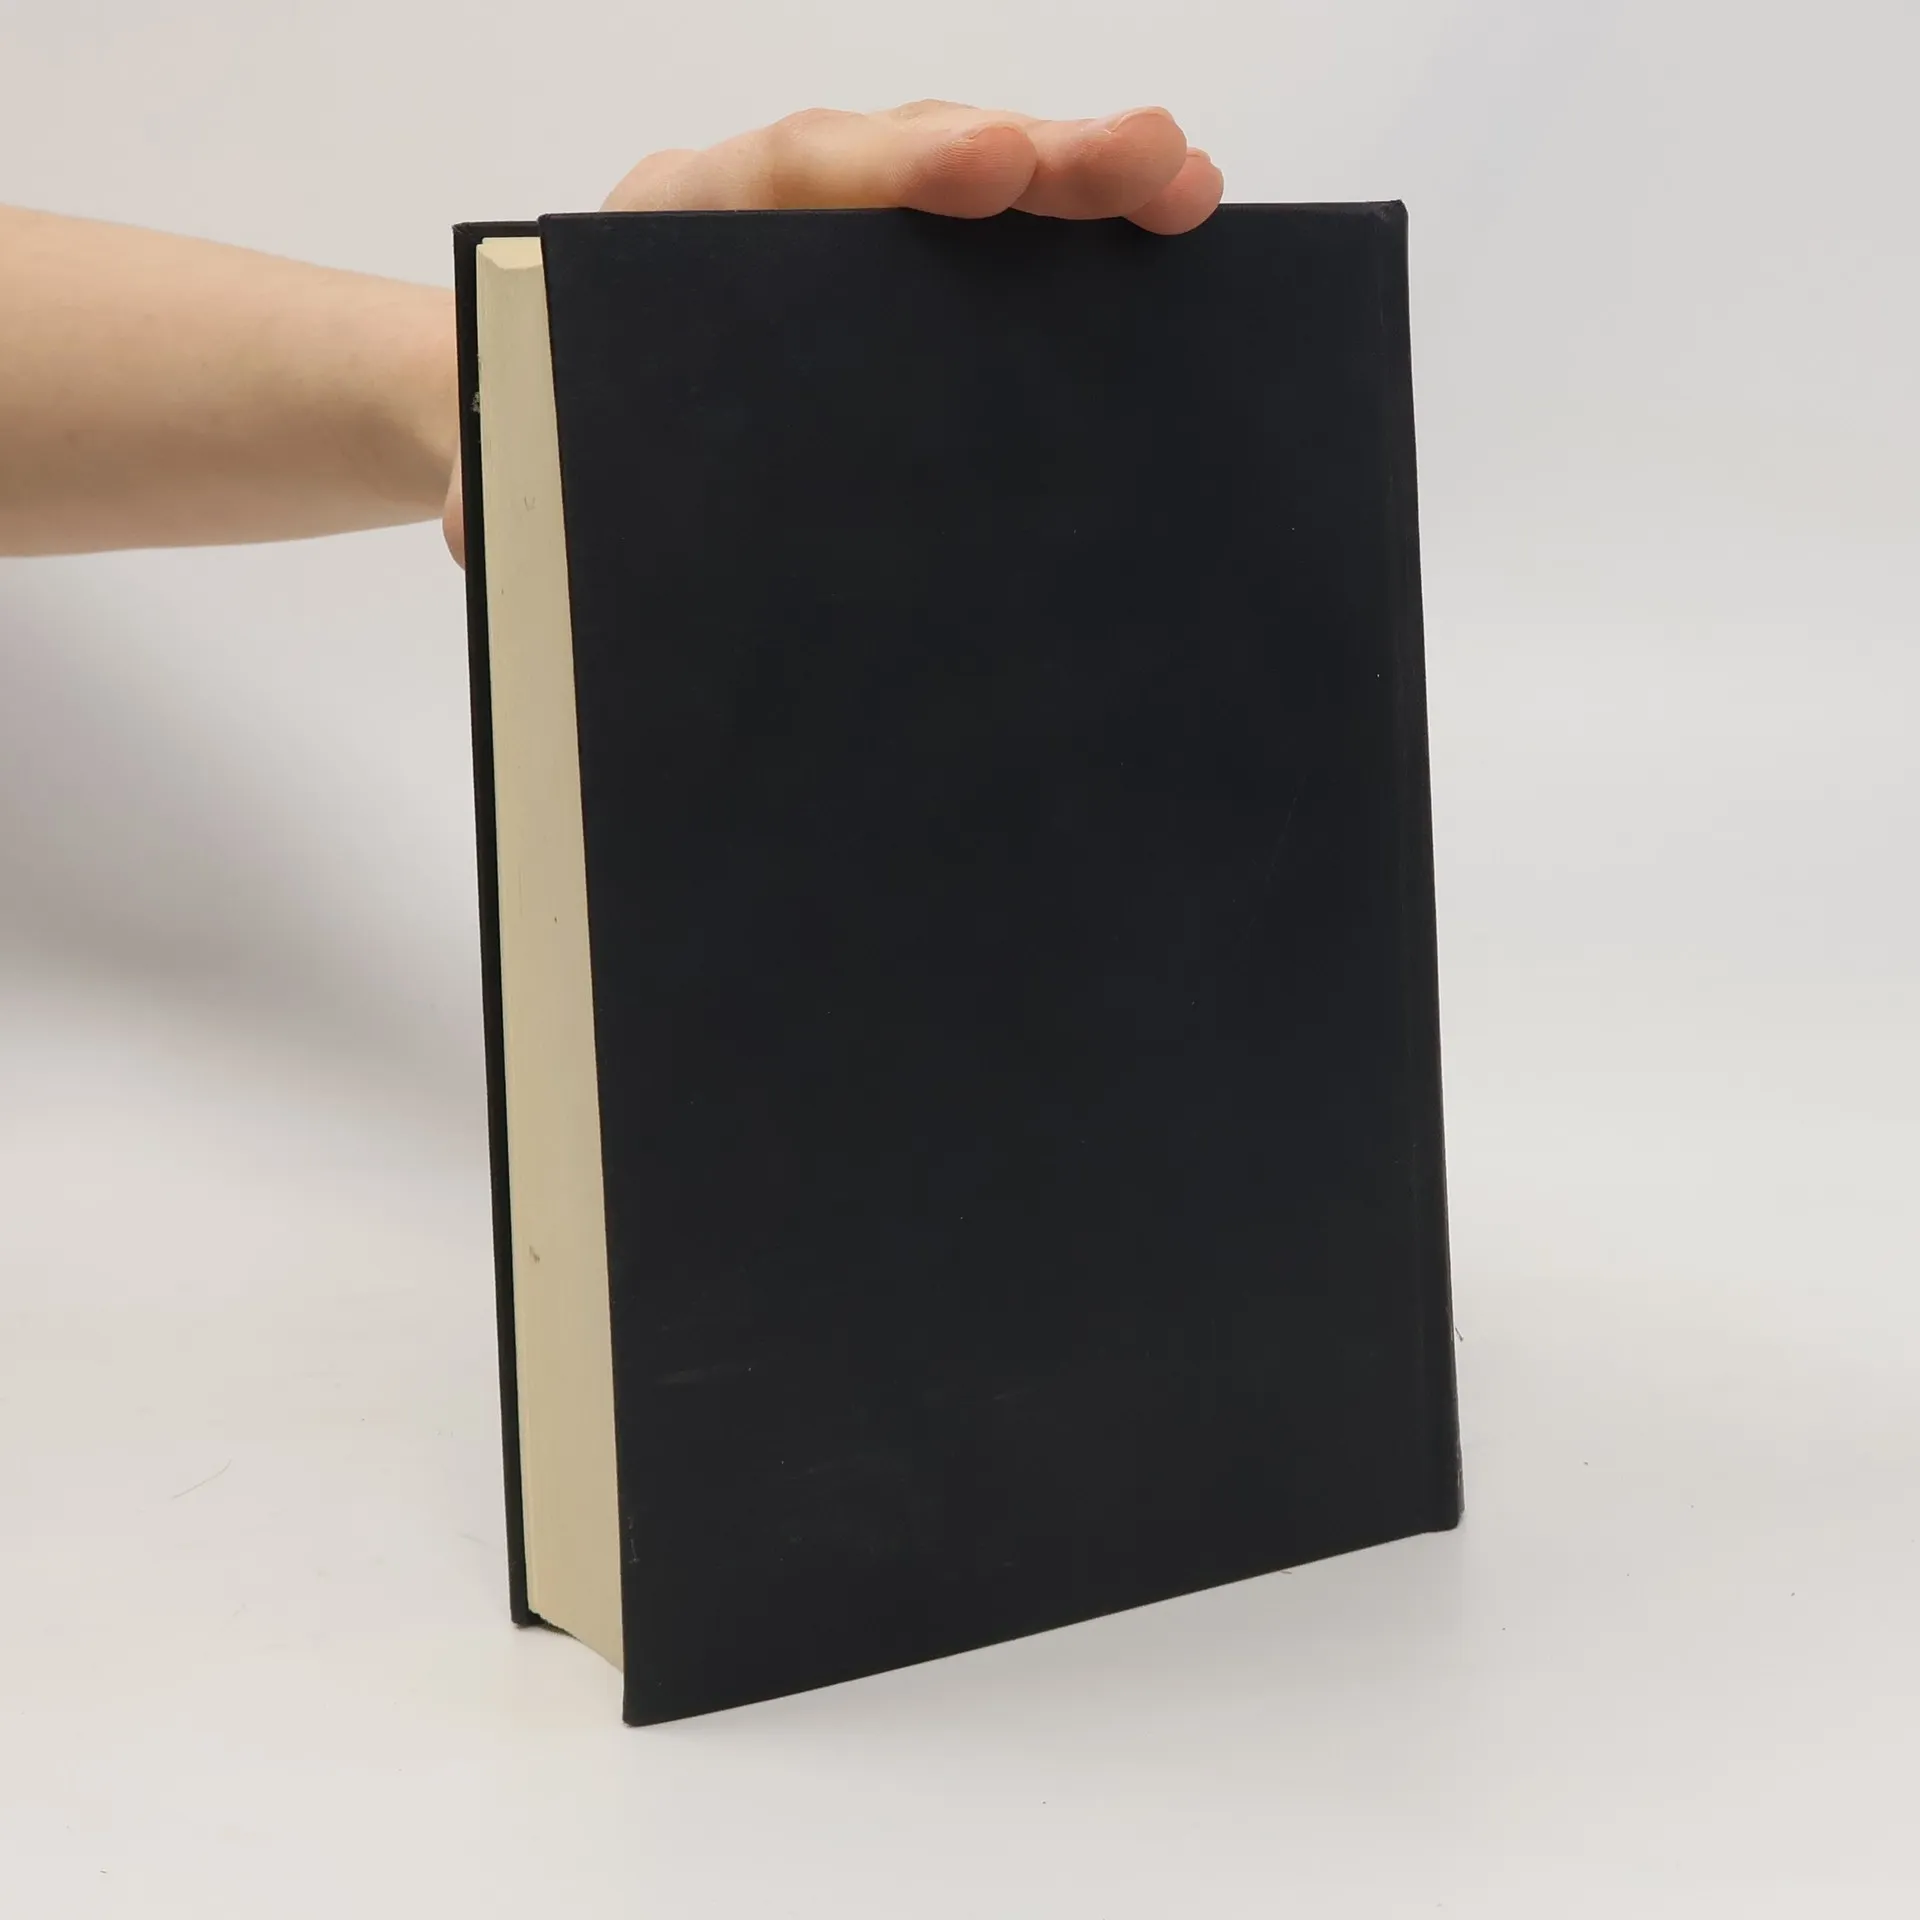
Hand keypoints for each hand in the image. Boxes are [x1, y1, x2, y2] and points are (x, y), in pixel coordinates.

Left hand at [443, 101, 1221, 559]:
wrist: (506, 409)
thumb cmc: (522, 431)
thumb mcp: (507, 464)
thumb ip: (505, 488)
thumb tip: (497, 525)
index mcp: (667, 237)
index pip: (783, 175)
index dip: (890, 167)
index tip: (988, 170)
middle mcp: (764, 223)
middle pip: (905, 160)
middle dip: (1033, 155)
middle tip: (1152, 162)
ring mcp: (830, 255)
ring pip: (959, 192)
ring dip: (1077, 181)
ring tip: (1185, 188)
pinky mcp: (873, 305)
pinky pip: (973, 261)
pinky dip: (1061, 249)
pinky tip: (1150, 250)